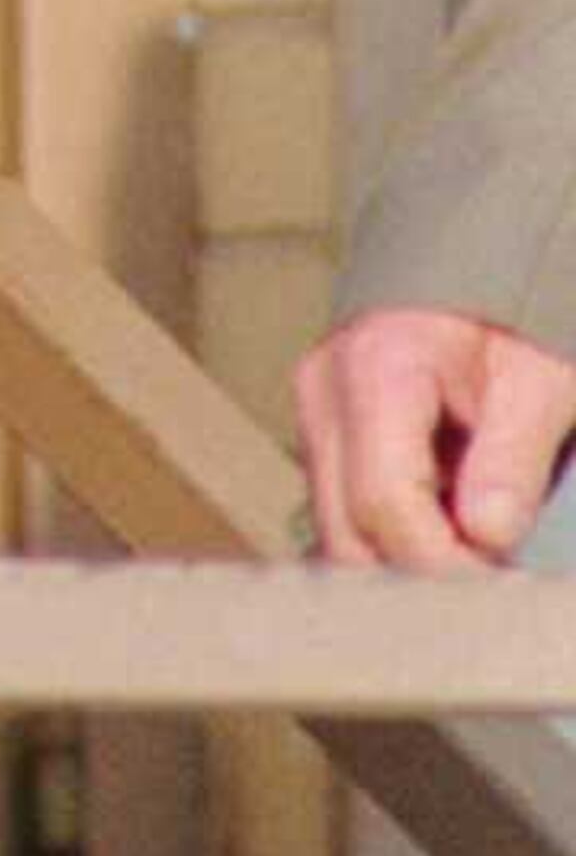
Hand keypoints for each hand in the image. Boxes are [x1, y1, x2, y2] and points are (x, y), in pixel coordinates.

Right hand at [296, 303, 575, 569]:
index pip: (383, 502)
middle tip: (493, 585)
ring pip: (338, 531)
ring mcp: (316, 415)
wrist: (478, 270)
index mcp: (376, 366)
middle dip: (420, 573)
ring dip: (404, 561)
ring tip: (474, 556)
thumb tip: (486, 535)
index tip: (500, 586)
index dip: (441, 563)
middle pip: (347, 528)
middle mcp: (325, 392)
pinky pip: (343, 514)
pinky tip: (446, 536)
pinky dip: (392, 541)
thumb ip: (512, 457)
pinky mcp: (324, 437)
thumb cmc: (512, 321)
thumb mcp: (539, 381)